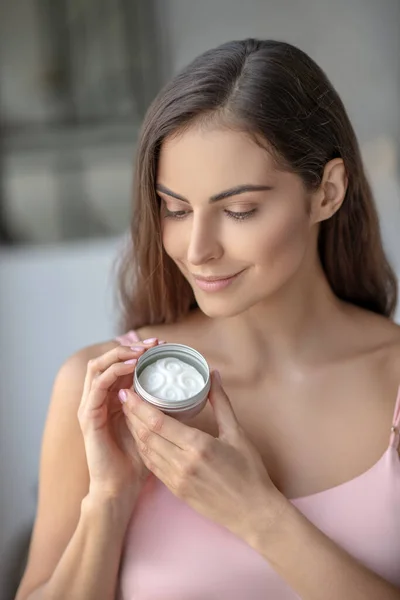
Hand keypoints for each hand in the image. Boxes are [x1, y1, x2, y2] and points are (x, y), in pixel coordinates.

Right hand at [77, 338, 160, 503]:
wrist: (120, 487)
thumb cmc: (137, 459)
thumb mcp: (152, 424)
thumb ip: (158, 406)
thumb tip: (183, 391)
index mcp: (113, 397)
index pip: (121, 363)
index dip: (139, 351)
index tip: (164, 345)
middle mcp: (99, 398)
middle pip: (108, 359)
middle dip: (130, 347)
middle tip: (154, 343)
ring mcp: (90, 405)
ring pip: (97, 366)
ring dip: (120, 354)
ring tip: (142, 351)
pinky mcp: (88, 416)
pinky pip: (98, 386)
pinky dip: (114, 372)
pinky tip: (132, 367)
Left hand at [121, 370, 286, 542]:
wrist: (253, 514)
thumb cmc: (250, 472)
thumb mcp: (237, 433)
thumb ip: (221, 403)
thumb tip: (213, 375)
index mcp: (197, 446)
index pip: (158, 423)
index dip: (138, 406)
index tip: (128, 391)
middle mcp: (182, 463)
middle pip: (146, 435)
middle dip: (131, 415)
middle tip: (124, 397)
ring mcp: (176, 479)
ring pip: (146, 451)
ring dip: (134, 431)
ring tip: (129, 413)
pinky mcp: (175, 490)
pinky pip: (152, 465)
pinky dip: (144, 448)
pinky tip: (142, 437)